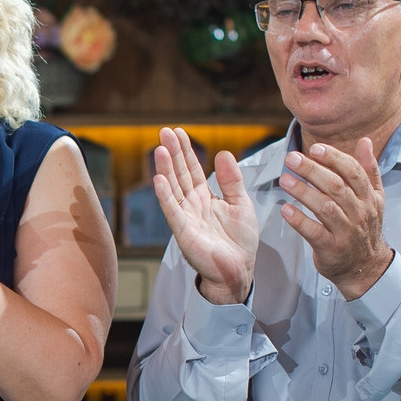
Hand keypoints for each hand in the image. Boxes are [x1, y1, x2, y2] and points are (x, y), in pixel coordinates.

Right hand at [153, 128, 258, 305]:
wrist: (240, 269)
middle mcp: (192, 205)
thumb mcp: (241, 203)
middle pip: (179, 174)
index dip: (186, 150)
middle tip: (164, 131)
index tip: (179, 132)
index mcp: (205, 197)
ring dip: (165, 169)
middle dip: (173, 153)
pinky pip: (172, 210)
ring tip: (161, 150)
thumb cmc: (240, 241)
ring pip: (173, 188)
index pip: (192, 169)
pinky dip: (164, 195)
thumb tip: (223, 153)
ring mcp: (186, 217)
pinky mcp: (184, 231)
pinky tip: (158, 179)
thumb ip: (231, 180)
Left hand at [278, 138, 393, 299]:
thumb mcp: (374, 198)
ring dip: (303, 192)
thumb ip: (368, 169)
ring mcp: (346, 231)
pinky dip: (299, 220)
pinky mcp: (331, 248)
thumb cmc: (365, 228)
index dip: (334, 158)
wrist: (366, 267)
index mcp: (368, 197)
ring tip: (284, 180)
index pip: (352, 172)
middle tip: (292, 159)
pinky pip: (314, 232)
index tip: (315, 148)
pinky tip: (285, 209)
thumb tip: (365, 141)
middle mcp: (359, 212)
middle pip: (336, 186)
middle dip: (312, 170)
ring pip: (325, 207)